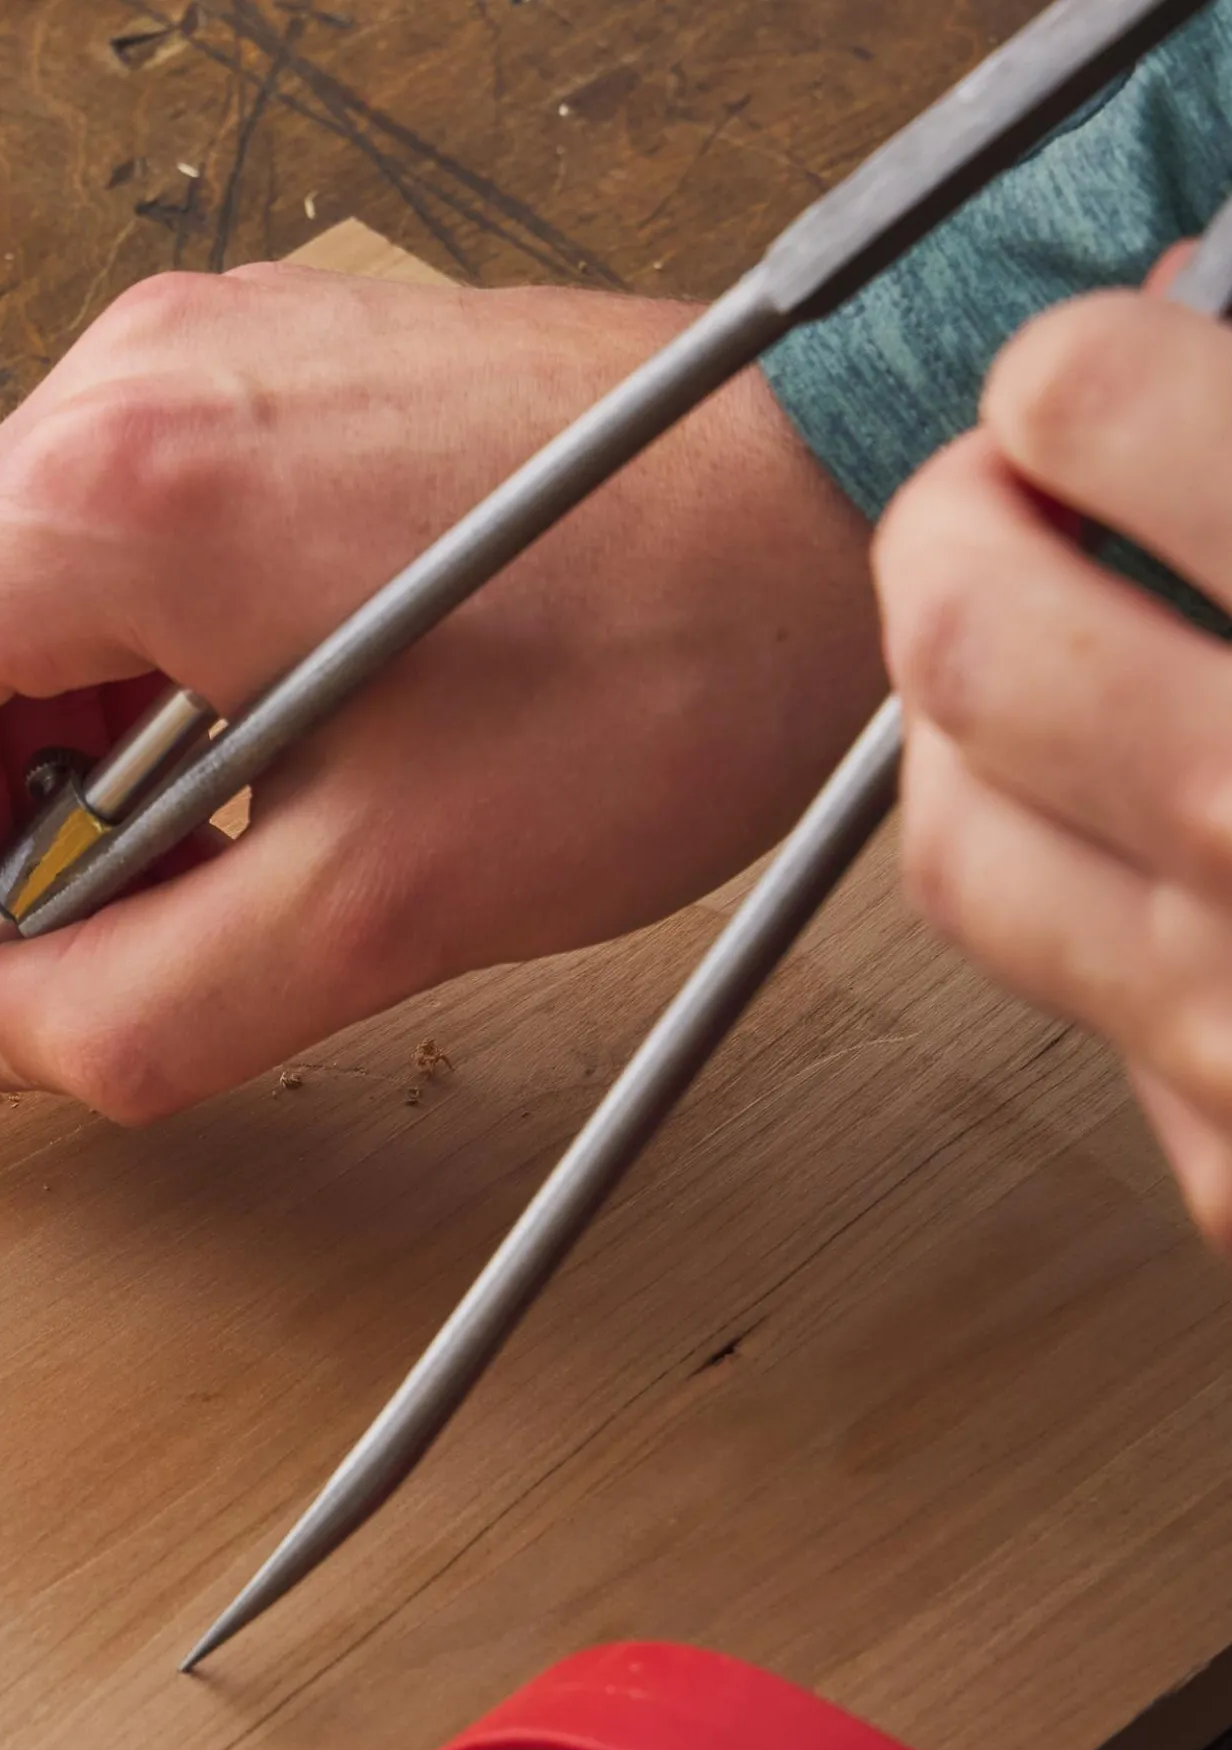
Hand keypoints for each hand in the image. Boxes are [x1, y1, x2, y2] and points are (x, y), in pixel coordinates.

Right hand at [0, 260, 881, 1121]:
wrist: (842, 500)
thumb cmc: (666, 655)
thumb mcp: (383, 906)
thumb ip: (142, 1012)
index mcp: (120, 500)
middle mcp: (131, 393)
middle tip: (31, 963)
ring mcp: (201, 369)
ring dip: (31, 775)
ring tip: (154, 889)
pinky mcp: (271, 387)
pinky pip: (108, 557)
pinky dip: (115, 696)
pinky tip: (219, 786)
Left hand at [878, 277, 1231, 1246]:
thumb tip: (1197, 342)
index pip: (1111, 420)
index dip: (1074, 371)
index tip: (1080, 371)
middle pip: (964, 641)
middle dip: (959, 540)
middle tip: (997, 506)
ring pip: (962, 844)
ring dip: (976, 733)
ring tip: (1050, 669)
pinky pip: (1071, 1000)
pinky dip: (1087, 910)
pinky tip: (1159, 857)